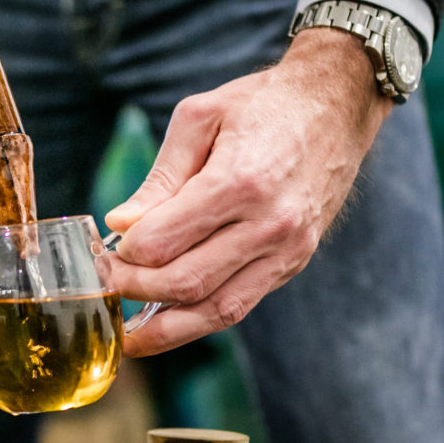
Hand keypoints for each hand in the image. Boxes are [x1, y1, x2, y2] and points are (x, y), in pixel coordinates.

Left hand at [103, 27, 392, 356]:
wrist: (337, 106)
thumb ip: (160, 177)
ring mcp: (287, 249)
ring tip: (130, 337)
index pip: (164, 241)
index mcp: (239, 181)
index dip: (126, 254)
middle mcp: (268, 223)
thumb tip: (120, 224)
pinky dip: (201, 320)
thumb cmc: (262, 104)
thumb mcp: (200, 117)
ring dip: (166, 328)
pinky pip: (242, 305)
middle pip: (186, 281)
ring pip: (217, 309)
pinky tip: (169, 323)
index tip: (106, 250)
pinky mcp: (294, 262)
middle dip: (136, 290)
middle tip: (107, 284)